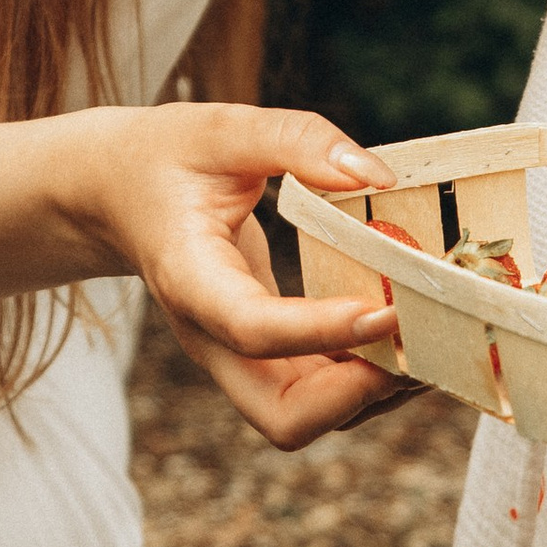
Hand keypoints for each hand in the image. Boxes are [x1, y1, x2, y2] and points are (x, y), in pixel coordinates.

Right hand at [79, 100, 411, 449]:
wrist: (116, 194)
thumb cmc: (166, 158)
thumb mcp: (222, 129)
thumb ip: (297, 141)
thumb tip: (377, 176)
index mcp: (190, 280)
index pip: (254, 330)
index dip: (323, 332)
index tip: (387, 310)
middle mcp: (212, 338)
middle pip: (283, 417)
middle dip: (357, 395)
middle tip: (416, 341)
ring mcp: (237, 357)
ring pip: (307, 417)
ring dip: (373, 393)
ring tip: (430, 337)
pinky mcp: (263, 357)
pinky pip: (319, 394)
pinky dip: (367, 378)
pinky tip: (406, 332)